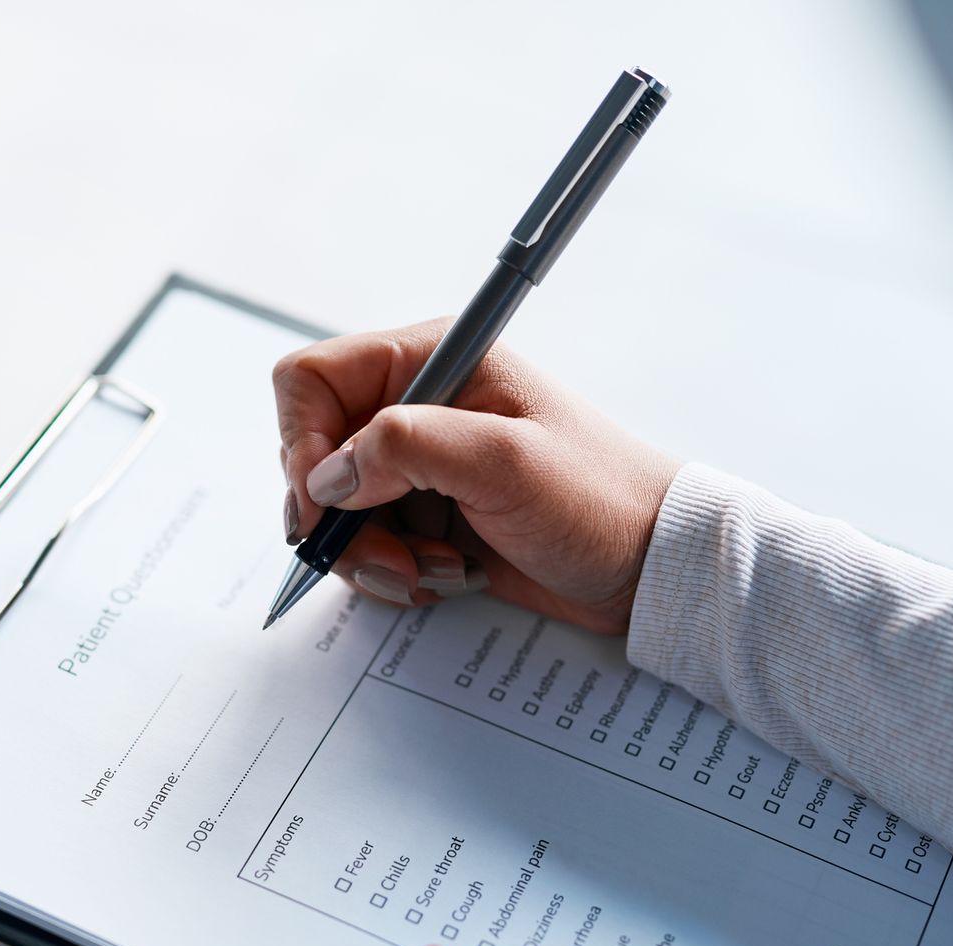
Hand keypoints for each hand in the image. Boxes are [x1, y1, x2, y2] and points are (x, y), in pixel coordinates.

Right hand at [275, 320, 679, 633]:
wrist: (649, 565)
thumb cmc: (599, 497)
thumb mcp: (504, 462)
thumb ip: (406, 449)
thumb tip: (328, 476)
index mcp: (431, 361)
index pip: (312, 380)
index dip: (302, 443)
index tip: (322, 504)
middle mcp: (417, 407)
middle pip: (316, 456)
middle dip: (340, 519)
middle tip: (389, 556)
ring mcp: (422, 466)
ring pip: (338, 512)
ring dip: (371, 554)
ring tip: (432, 570)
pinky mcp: (430, 516)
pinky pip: (370, 546)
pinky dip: (394, 571)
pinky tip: (446, 577)